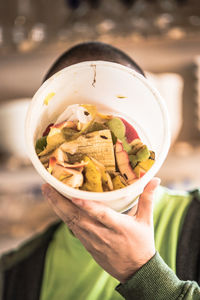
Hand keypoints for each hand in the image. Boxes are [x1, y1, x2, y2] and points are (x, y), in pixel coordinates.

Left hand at [42, 178, 159, 282]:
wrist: (136, 271)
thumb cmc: (142, 243)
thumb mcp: (146, 220)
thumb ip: (147, 198)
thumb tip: (155, 179)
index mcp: (119, 227)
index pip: (100, 215)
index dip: (87, 206)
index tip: (73, 195)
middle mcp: (102, 234)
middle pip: (78, 218)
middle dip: (60, 202)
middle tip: (47, 186)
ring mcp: (92, 241)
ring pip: (71, 223)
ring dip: (58, 208)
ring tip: (47, 192)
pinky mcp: (87, 245)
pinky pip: (73, 229)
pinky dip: (64, 217)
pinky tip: (56, 206)